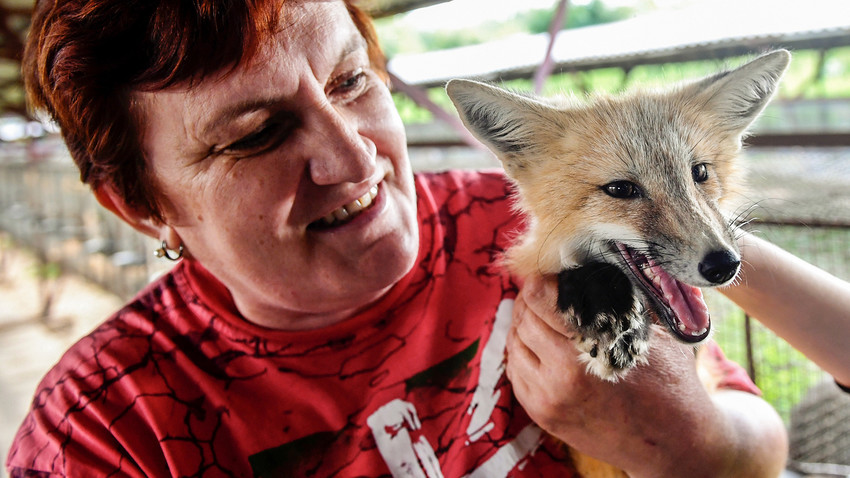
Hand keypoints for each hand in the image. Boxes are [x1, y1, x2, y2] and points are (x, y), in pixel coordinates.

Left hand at [505, 274, 785, 476]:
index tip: (552, 273)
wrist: (675, 443)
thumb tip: (598, 257)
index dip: (543, 279)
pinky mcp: (542, 416)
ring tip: (543, 315)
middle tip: (546, 290)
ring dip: (524, 325)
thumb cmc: (671, 381)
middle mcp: (561, 377)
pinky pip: (516, 372)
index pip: (540, 298)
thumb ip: (623, 293)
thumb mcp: (654, 330)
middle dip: (532, 299)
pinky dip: (523, 352)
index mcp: (588, 349)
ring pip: (513, 344)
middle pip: (523, 318)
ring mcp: (547, 400)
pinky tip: (540, 343)